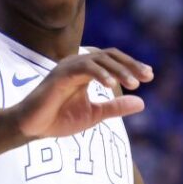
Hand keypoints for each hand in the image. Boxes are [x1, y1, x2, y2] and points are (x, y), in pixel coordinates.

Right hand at [12, 48, 152, 138]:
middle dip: (130, 64)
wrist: (32, 128)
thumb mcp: (94, 114)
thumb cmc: (59, 119)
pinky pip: (83, 68)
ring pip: (99, 59)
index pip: (113, 60)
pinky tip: (112, 85)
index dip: (131, 65)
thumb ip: (115, 107)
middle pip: (109, 55)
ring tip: (133, 84)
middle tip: (147, 77)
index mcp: (86, 71)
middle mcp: (78, 64)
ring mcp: (68, 67)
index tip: (149, 76)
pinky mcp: (60, 75)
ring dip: (118, 70)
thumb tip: (142, 102)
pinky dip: (100, 74)